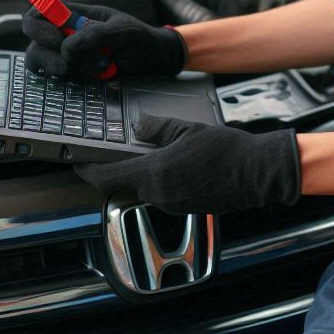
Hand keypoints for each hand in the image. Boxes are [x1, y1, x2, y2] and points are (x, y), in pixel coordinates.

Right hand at [23, 3, 186, 80]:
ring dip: (59, 67)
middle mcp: (64, 33)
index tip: (56, 38)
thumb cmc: (139, 37)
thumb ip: (93, 35)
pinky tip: (91, 75)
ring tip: (90, 67)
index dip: (37, 24)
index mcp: (73, 14)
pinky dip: (69, 78)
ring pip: (40, 61)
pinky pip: (55, 77)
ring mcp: (66, 54)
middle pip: (33, 40)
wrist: (153, 60)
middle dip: (46, 52)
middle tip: (69, 61)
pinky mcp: (72, 72)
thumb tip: (66, 50)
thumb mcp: (120, 30)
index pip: (40, 11)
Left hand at [73, 114, 300, 214]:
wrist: (256, 173)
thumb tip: (138, 125)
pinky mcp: (187, 208)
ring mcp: (173, 204)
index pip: (108, 178)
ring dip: (143, 173)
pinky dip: (161, 179)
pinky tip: (175, 162)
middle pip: (126, 184)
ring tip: (154, 151)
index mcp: (155, 174)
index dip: (89, 171)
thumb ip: (156, 128)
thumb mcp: (186, 128)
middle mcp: (159, 194)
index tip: (78, 164)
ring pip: (146, 188)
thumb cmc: (225, 150)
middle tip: (118, 150)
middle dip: (119, 169)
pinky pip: (164, 193)